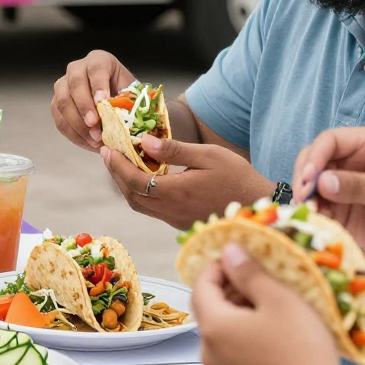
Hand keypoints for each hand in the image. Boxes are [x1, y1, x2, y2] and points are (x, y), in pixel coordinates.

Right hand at [51, 51, 138, 150]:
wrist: (116, 103)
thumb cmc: (125, 96)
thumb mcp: (132, 94)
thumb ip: (128, 102)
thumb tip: (125, 120)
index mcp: (99, 60)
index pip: (96, 68)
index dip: (98, 85)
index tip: (102, 102)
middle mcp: (77, 69)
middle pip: (75, 84)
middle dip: (84, 106)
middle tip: (94, 124)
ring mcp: (63, 85)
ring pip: (62, 102)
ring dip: (77, 124)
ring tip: (94, 139)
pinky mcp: (57, 104)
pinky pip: (60, 119)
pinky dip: (73, 134)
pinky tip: (88, 142)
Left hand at [100, 135, 268, 228]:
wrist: (258, 205)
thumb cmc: (237, 176)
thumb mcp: (208, 155)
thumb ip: (175, 150)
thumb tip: (144, 141)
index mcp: (176, 193)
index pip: (134, 181)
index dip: (116, 166)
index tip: (106, 150)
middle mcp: (171, 211)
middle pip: (131, 196)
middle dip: (116, 175)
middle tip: (108, 155)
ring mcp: (175, 220)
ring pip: (140, 205)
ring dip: (127, 186)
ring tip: (122, 164)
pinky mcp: (181, 223)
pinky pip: (152, 210)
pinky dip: (141, 193)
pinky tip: (144, 178)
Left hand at [193, 244, 348, 364]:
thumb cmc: (300, 352)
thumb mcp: (280, 301)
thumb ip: (250, 273)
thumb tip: (228, 250)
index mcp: (213, 327)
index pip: (201, 285)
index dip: (218, 266)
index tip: (242, 257)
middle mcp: (208, 353)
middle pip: (208, 310)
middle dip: (229, 290)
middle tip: (260, 280)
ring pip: (221, 334)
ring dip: (238, 315)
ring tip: (271, 308)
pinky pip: (232, 355)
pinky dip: (244, 339)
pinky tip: (273, 339)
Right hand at [291, 126, 364, 268]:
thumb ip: (357, 186)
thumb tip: (321, 181)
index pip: (330, 141)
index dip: (315, 157)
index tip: (308, 179)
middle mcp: (351, 160)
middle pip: (314, 159)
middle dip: (304, 177)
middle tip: (303, 198)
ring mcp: (342, 184)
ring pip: (310, 183)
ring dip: (305, 196)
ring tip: (308, 212)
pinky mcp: (338, 208)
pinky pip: (316, 205)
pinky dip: (311, 211)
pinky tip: (313, 220)